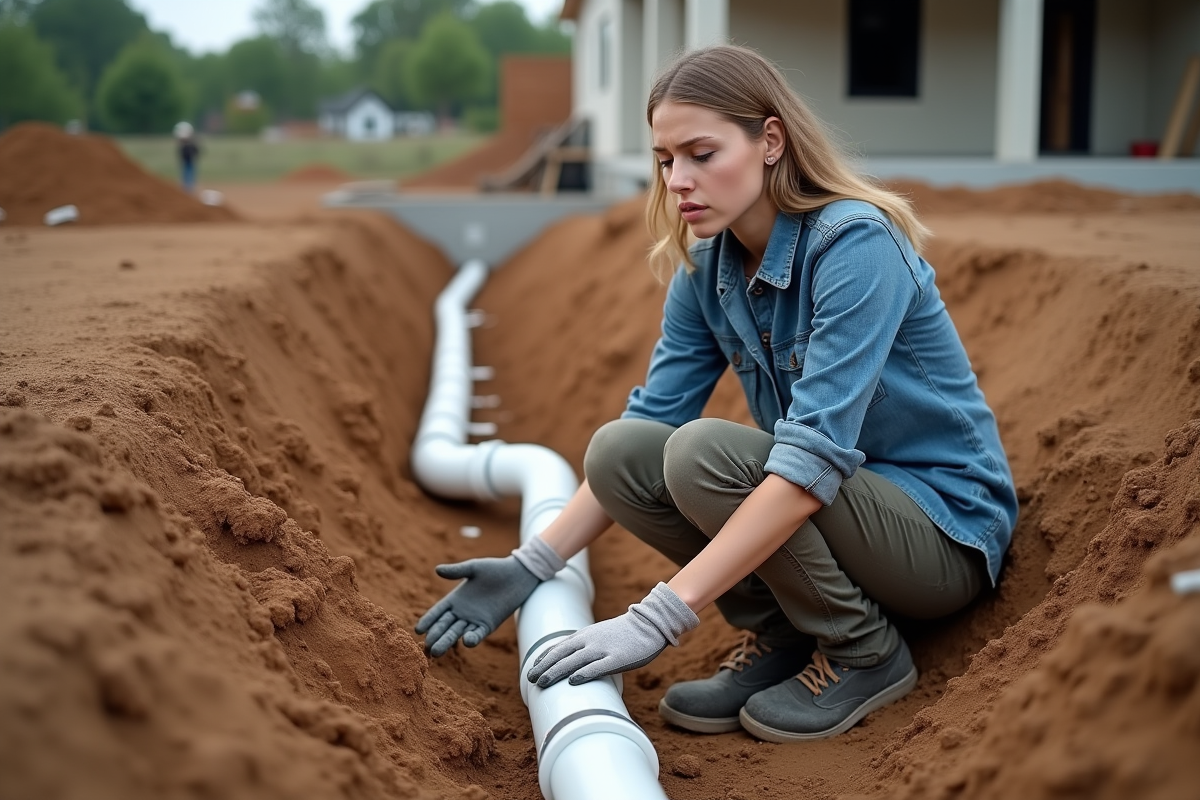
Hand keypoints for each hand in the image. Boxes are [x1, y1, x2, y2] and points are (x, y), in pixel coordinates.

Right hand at [416, 555, 539, 656]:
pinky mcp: (488, 624)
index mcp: (455, 599)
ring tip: (437, 651)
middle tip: (426, 646)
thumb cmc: (495, 569)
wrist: (517, 575)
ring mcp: (474, 620)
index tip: (417, 630)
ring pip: (457, 633)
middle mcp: (462, 612)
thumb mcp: (474, 568)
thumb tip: (437, 569)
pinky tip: (466, 641)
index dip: (428, 620)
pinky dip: (472, 638)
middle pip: (445, 626)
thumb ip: (456, 571)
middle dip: (435, 636)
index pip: (437, 612)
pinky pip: (478, 633)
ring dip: (448, 642)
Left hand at [526, 583, 699, 687]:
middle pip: (561, 654)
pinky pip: (597, 667)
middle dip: (544, 666)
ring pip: (573, 662)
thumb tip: (572, 663)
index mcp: (585, 635)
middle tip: (530, 678)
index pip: (558, 646)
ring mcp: (602, 649)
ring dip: (555, 672)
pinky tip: (572, 681)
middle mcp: (589, 641)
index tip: (532, 667)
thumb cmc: (624, 633)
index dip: (544, 657)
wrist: (649, 625)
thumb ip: (586, 645)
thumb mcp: (600, 634)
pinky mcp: (617, 659)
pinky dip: (583, 674)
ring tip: (542, 683)